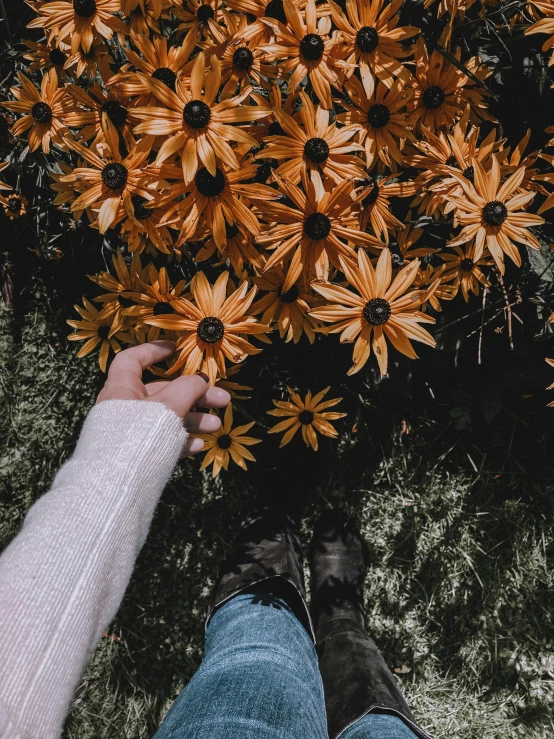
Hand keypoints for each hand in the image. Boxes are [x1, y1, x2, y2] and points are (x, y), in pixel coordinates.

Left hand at [96, 341, 229, 456]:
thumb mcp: (169, 405)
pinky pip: (160, 441)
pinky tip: (197, 446)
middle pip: (162, 392)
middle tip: (222, 400)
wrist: (117, 483)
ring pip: (165, 418)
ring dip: (193, 420)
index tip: (175, 349)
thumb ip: (188, 388)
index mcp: (122, 388)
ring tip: (216, 426)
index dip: (153, 351)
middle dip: (194, 395)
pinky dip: (179, 440)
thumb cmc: (139, 434)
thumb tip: (200, 380)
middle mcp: (123, 407)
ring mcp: (128, 432)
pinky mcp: (134, 454)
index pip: (133, 360)